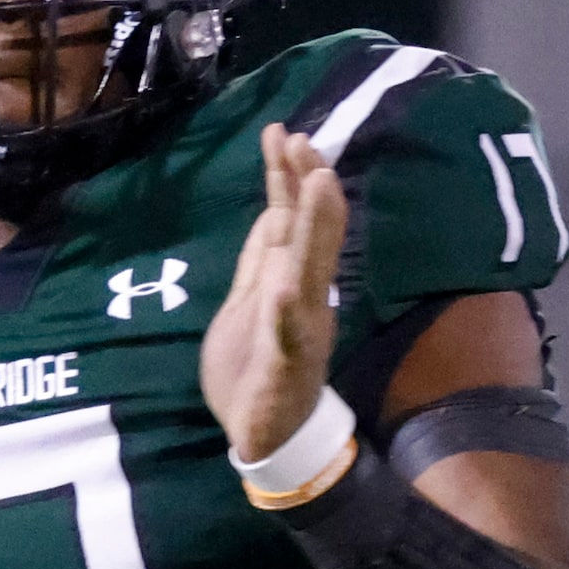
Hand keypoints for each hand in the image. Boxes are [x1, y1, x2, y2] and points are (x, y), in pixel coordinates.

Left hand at [201, 124, 346, 463]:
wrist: (264, 435)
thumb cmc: (255, 366)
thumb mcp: (251, 299)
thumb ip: (262, 257)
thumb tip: (273, 205)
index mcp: (291, 280)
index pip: (293, 219)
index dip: (290, 177)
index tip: (285, 133)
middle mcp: (304, 297)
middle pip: (309, 233)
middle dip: (307, 185)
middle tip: (304, 140)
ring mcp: (299, 329)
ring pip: (310, 270)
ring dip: (314, 226)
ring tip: (317, 182)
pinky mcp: (287, 364)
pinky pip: (289, 333)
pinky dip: (289, 307)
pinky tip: (288, 283)